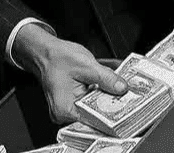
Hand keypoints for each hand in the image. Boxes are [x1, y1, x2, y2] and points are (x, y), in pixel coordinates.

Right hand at [13, 24, 128, 124]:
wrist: (45, 51)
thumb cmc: (57, 57)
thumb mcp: (85, 64)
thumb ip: (106, 77)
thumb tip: (122, 88)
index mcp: (66, 109)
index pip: (94, 121)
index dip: (112, 114)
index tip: (128, 107)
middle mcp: (66, 115)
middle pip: (96, 116)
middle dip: (112, 104)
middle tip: (128, 95)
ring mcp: (70, 110)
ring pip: (95, 108)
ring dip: (107, 98)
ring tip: (120, 88)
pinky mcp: (74, 104)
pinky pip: (91, 102)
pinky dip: (100, 93)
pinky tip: (109, 84)